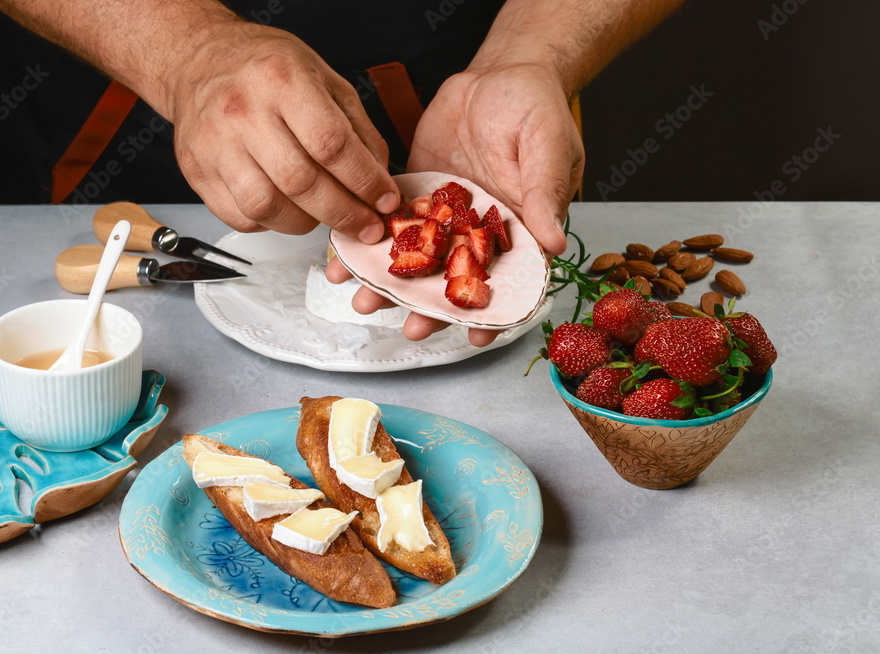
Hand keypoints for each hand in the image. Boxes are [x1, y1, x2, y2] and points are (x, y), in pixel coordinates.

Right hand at [168, 22, 400, 241]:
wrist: (199, 61)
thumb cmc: (264, 69)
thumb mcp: (324, 78)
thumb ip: (358, 129)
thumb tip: (380, 181)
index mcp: (281, 79)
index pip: (331, 144)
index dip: (365, 181)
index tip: (384, 201)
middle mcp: (243, 110)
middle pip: (301, 183)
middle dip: (344, 214)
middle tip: (366, 227)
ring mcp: (214, 144)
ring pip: (267, 207)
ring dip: (305, 223)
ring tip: (322, 215)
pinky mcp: (197, 171)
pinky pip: (241, 217)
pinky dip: (272, 223)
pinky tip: (286, 209)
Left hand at [328, 63, 579, 346]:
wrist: (498, 74)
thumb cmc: (537, 108)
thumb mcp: (550, 146)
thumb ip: (544, 193)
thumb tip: (554, 242)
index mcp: (519, 231)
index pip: (509, 282)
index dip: (495, 312)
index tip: (477, 336)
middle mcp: (477, 233)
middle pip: (453, 282)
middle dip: (430, 309)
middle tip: (411, 329)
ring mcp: (443, 218)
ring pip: (416, 262)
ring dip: (390, 285)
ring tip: (364, 301)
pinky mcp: (414, 195)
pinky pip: (389, 225)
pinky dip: (366, 243)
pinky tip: (342, 258)